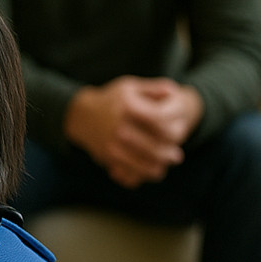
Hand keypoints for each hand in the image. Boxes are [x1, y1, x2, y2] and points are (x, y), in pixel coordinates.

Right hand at [64, 77, 202, 187]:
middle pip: (154, 147)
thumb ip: (154, 88)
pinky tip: (149, 171)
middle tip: (176, 157)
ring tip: (163, 167)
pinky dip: (141, 174)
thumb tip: (174, 92)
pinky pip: (129, 172)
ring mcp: (112, 143)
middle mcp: (118, 125)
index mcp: (128, 105)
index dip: (173, 128)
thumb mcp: (131, 87)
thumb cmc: (113, 99)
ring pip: (144, 164)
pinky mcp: (107, 157)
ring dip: (157, 168)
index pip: (160, 120)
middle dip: (168, 154)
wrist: (80, 115)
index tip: (180, 133)